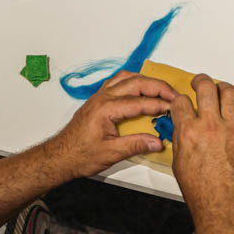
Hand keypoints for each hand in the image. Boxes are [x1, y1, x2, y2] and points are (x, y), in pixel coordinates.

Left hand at [43, 71, 176, 178]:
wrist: (60, 156)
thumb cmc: (80, 155)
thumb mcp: (111, 153)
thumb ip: (135, 145)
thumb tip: (157, 142)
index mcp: (106, 109)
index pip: (139, 102)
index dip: (159, 104)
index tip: (173, 107)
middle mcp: (102, 98)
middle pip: (135, 83)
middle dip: (157, 86)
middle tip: (173, 94)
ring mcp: (99, 96)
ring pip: (126, 78)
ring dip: (145, 81)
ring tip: (161, 89)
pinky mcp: (97, 99)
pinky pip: (117, 82)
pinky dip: (132, 81)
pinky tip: (139, 88)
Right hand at [169, 74, 233, 233]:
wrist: (224, 208)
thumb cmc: (203, 193)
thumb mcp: (179, 164)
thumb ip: (180, 140)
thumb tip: (182, 128)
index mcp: (189, 132)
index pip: (182, 102)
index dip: (180, 100)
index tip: (183, 102)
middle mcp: (211, 126)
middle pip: (206, 88)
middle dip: (200, 81)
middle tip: (200, 82)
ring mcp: (233, 129)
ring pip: (230, 93)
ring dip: (223, 87)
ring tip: (221, 88)